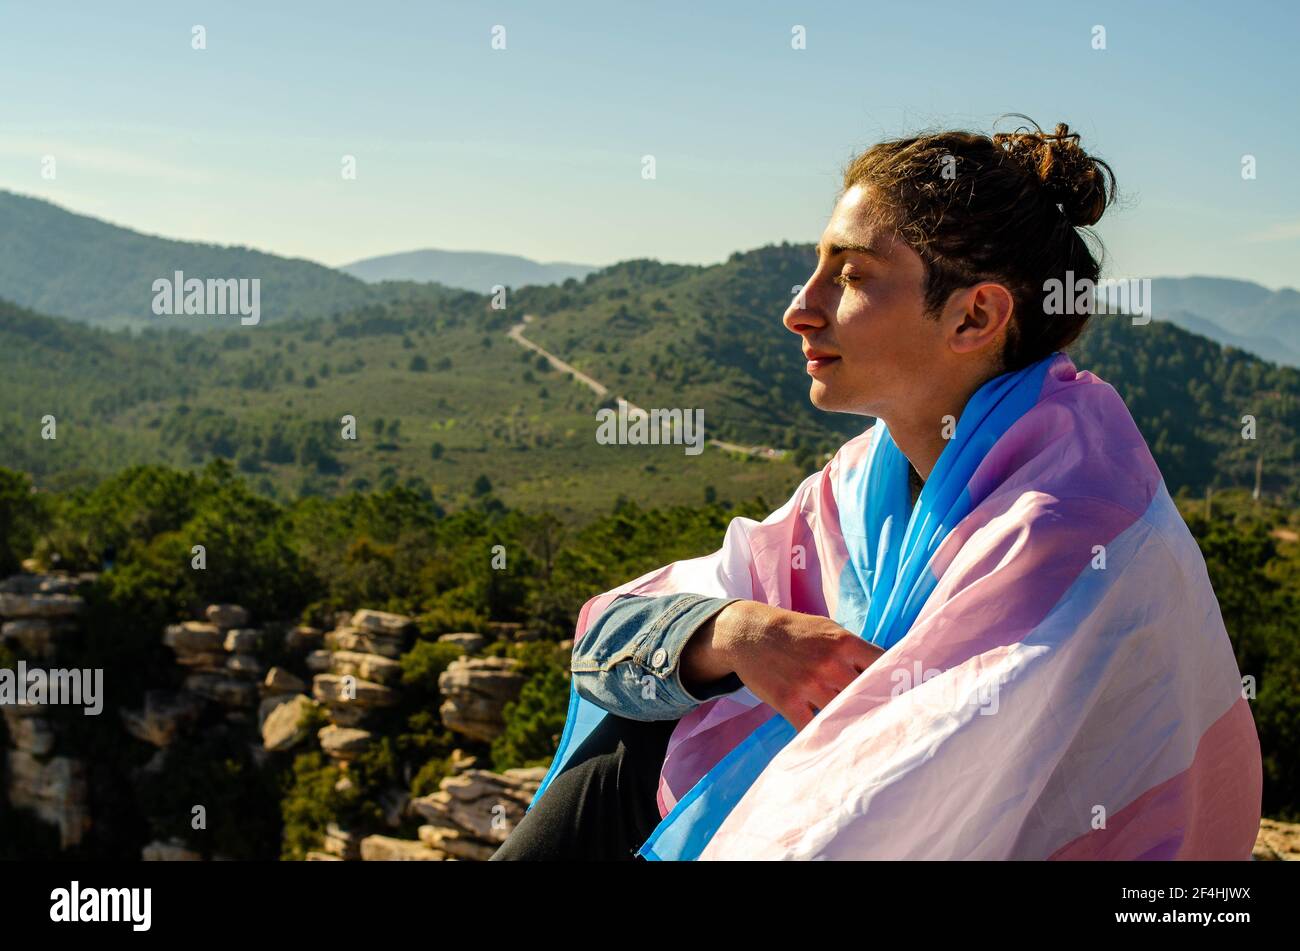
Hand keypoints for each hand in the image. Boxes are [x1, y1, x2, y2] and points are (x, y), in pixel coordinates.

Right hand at [682, 600, 884, 730]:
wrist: (749, 634)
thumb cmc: (794, 631)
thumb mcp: (827, 628)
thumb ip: (853, 649)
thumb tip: (884, 669)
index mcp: (844, 643)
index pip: (884, 666)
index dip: (896, 682)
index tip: (907, 696)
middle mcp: (830, 664)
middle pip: (867, 694)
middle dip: (879, 708)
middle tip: (895, 725)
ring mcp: (809, 684)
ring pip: (843, 714)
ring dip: (853, 725)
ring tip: (868, 740)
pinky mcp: (789, 701)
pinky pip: (813, 728)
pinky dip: (824, 737)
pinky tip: (833, 743)